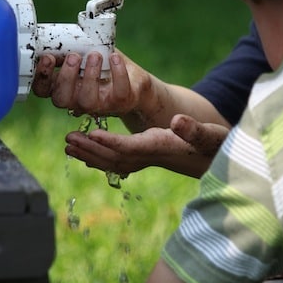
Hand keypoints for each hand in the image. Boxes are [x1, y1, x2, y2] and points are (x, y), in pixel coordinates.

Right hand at [32, 50, 151, 116]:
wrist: (136, 83)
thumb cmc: (106, 66)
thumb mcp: (84, 53)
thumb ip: (70, 48)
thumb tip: (56, 37)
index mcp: (65, 88)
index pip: (43, 90)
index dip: (41, 77)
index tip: (48, 58)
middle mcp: (78, 100)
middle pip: (61, 99)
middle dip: (65, 77)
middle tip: (73, 56)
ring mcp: (99, 104)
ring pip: (87, 101)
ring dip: (89, 76)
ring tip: (95, 56)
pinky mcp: (121, 101)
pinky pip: (118, 92)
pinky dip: (117, 73)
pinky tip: (115, 57)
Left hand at [65, 114, 228, 177]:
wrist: (214, 158)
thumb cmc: (213, 143)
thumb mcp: (209, 134)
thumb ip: (194, 129)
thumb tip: (178, 121)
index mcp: (161, 147)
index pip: (131, 147)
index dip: (110, 141)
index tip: (91, 133)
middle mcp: (149, 157)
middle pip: (114, 156)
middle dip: (91, 149)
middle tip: (68, 140)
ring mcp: (145, 160)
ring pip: (112, 161)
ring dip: (90, 154)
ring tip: (68, 146)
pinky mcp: (143, 158)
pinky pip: (116, 162)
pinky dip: (98, 158)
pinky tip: (84, 154)